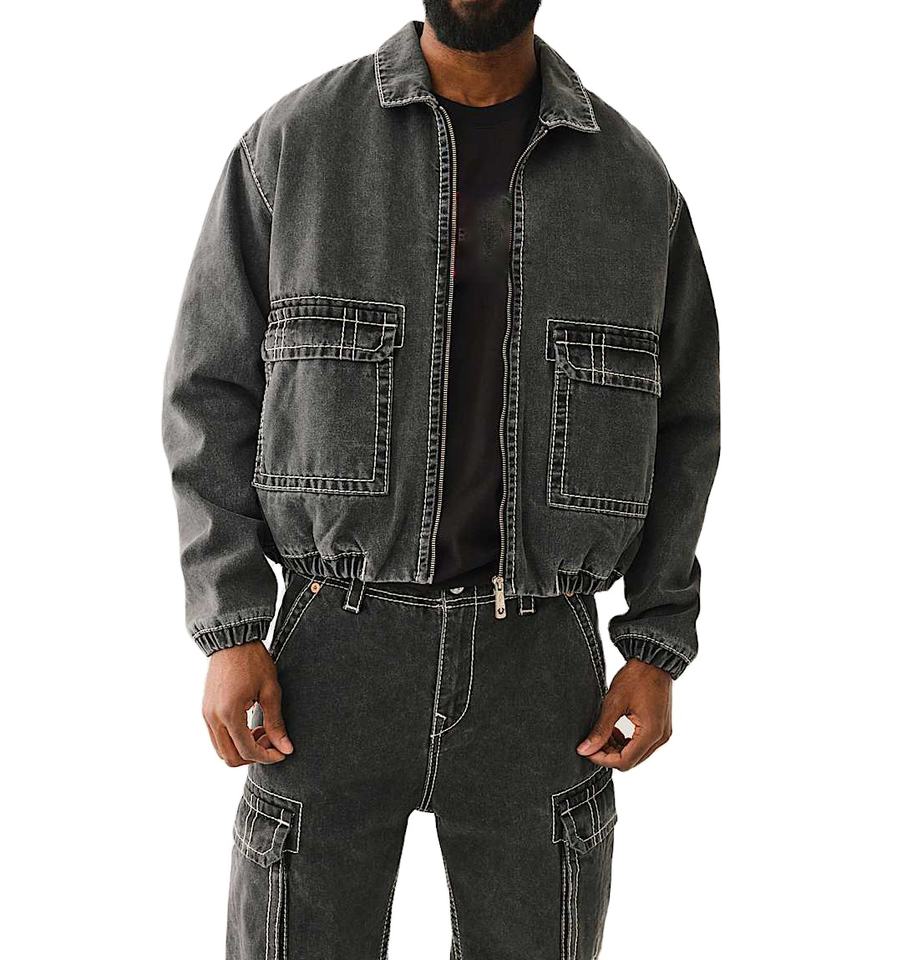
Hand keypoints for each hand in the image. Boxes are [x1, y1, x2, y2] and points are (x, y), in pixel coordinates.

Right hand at [202, 641, 293, 766]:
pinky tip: (250, 725)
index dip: (267, 757)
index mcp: (229, 713)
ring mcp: (206, 715)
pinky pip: (217, 737)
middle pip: (230, 757)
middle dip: (254, 756)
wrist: (232, 640)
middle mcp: (213, 718)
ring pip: (222, 750)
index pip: (247, 750)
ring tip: (262, 732)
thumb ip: (276, 723)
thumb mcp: (270, 691)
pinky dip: (233, 739)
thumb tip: (286, 748)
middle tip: (272, 741)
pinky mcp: (206, 710)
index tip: (282, 752)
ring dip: (243, 749)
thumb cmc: (254, 661)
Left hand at [576, 658, 672, 769]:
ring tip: (603, 734)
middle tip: (592, 742)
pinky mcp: (661, 727)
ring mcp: (663, 733)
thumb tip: (586, 750)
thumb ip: (601, 730)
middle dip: (609, 754)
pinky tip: (615, 730)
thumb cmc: (636, 677)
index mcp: (651, 733)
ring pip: (636, 754)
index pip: (625, 761)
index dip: (603, 760)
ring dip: (618, 748)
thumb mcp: (614, 703)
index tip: (588, 751)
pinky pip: (643, 744)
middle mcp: (660, 737)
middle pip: (631, 760)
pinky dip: (627, 741)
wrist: (654, 661)